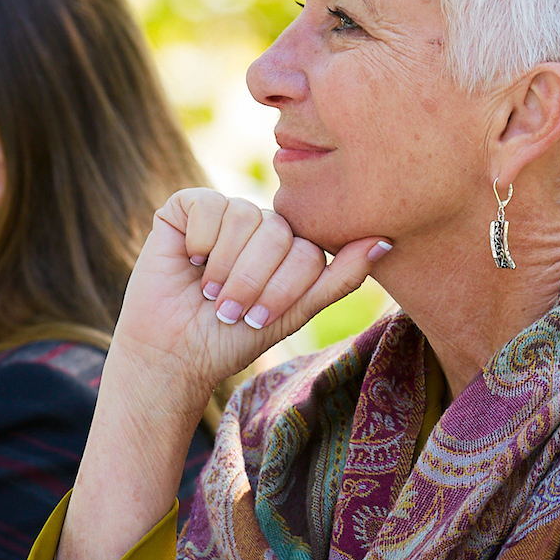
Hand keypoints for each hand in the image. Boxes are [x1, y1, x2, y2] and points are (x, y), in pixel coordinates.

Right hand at [110, 188, 389, 405]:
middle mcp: (261, 224)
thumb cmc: (232, 339)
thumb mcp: (293, 313)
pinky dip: (199, 243)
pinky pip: (209, 205)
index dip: (283, 289)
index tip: (259, 320)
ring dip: (225, 268)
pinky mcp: (188, 206)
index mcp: (291, 247)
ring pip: (245, 218)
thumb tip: (387, 240)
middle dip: (253, 282)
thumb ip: (339, 278)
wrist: (173, 353)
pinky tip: (189, 261)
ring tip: (208, 292)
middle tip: (228, 310)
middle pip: (278, 234)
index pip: (308, 251)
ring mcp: (225, 211)